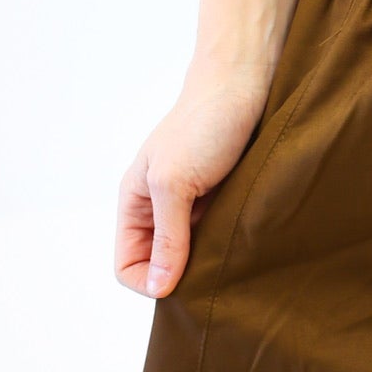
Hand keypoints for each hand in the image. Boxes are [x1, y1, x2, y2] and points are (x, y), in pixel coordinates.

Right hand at [115, 64, 272, 298]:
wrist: (244, 83)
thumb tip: (160, 288)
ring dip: (205, 261)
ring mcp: (191, 203)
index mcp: (136, 200)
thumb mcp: (175, 182)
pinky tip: (240, 241)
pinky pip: (214, 237)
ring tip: (226, 254)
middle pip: (158, 264)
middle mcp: (160, 206)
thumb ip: (166, 237)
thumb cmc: (203, 123)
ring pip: (189, 254)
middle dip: (179, 276)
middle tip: (208, 272)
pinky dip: (224, 245)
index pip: (127, 263)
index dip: (148, 280)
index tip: (181, 279)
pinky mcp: (220, 198)